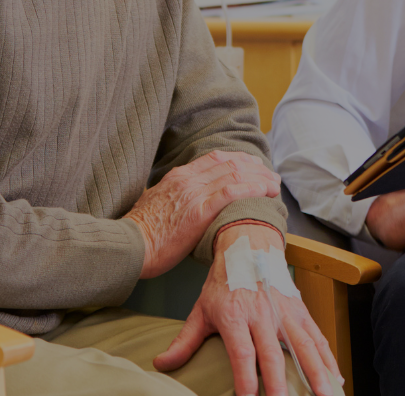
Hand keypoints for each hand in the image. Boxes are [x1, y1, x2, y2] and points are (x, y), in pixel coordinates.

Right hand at [125, 150, 280, 278]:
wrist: (128, 245)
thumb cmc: (140, 233)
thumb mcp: (155, 205)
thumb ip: (172, 197)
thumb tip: (182, 202)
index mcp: (178, 177)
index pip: (215, 159)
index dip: (239, 160)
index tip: (254, 166)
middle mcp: (188, 179)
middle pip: (230, 163)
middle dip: (255, 168)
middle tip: (271, 175)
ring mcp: (194, 193)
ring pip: (235, 175)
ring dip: (260, 178)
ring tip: (275, 185)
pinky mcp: (199, 211)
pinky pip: (232, 193)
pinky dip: (253, 189)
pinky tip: (266, 192)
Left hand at [155, 224, 341, 395]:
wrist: (249, 244)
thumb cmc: (225, 280)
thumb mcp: (201, 308)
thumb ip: (185, 340)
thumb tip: (162, 364)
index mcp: (235, 315)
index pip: (242, 351)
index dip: (245, 377)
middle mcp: (263, 313)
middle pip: (274, 353)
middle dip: (280, 382)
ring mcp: (285, 312)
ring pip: (304, 346)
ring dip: (316, 373)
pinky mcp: (301, 310)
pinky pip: (318, 337)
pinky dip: (329, 359)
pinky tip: (336, 379)